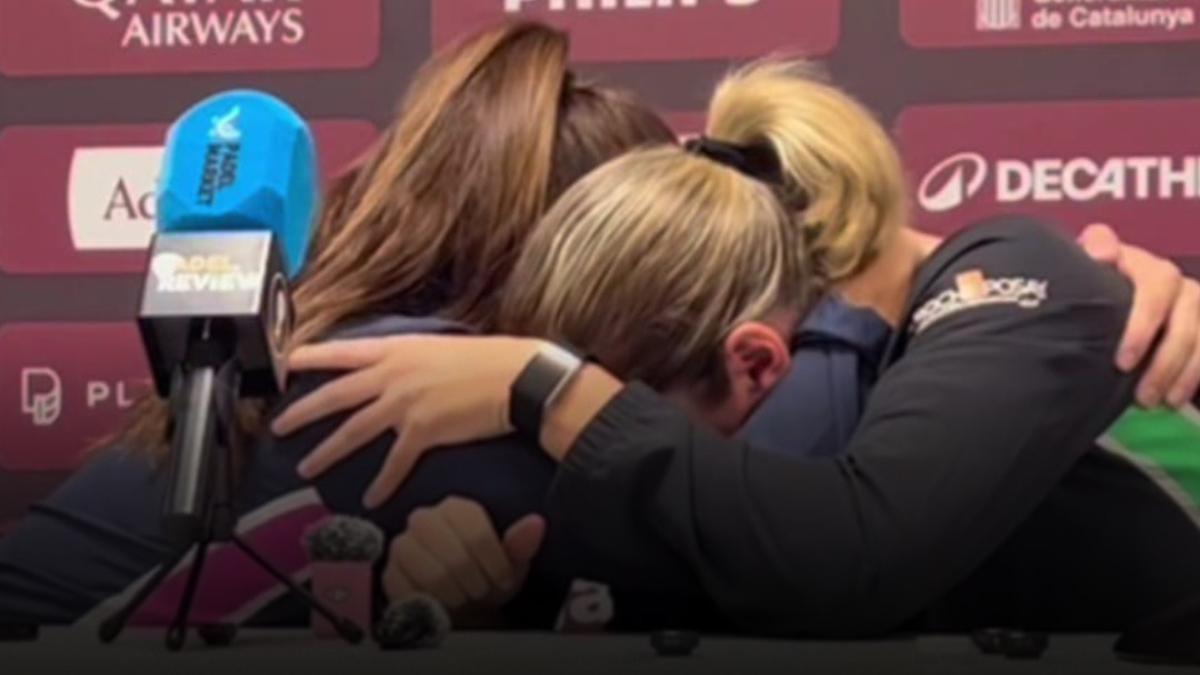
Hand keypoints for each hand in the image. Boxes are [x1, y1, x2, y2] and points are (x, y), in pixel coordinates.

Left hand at [272, 335, 541, 507]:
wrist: (514, 378)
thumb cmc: (487, 361)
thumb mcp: (439, 348)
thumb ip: (411, 360)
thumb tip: (398, 372)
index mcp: (397, 350)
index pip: (344, 352)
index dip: (313, 357)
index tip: (288, 361)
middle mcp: (393, 375)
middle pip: (335, 395)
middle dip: (302, 412)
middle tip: (278, 427)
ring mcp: (404, 403)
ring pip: (353, 431)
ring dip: (326, 452)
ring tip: (306, 468)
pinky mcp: (422, 431)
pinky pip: (393, 463)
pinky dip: (381, 484)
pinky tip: (370, 499)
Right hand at [382, 497, 545, 616]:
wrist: (461, 604)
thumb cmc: (486, 577)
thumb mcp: (511, 562)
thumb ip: (521, 543)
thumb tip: (535, 523)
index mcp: (457, 508)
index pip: (478, 536)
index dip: (495, 566)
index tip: (502, 580)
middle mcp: (425, 519)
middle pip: (456, 557)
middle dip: (476, 583)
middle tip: (481, 591)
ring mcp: (402, 545)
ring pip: (434, 575)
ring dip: (456, 595)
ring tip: (464, 597)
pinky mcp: (389, 572)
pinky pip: (412, 592)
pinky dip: (433, 605)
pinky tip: (441, 604)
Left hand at [1078, 224, 1199, 406]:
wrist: (1107, 296)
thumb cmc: (1092, 287)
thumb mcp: (1087, 271)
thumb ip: (1094, 251)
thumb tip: (1102, 254)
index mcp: (1143, 265)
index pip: (1154, 286)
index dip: (1143, 325)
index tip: (1123, 362)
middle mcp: (1175, 282)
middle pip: (1183, 322)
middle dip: (1164, 362)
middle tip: (1140, 394)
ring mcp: (1194, 301)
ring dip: (1182, 375)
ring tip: (1156, 403)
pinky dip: (1197, 376)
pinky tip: (1178, 399)